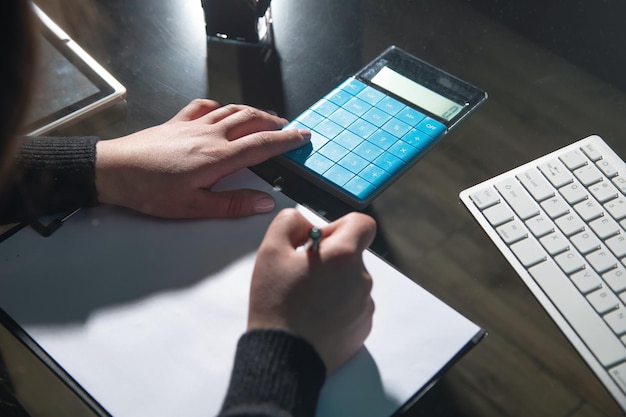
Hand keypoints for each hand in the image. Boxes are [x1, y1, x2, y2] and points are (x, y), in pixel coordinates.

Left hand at [95, 99, 309, 217]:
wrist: (113, 170)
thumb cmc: (149, 190)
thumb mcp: (193, 208)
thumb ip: (231, 204)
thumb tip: (264, 202)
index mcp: (218, 157)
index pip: (262, 145)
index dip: (286, 141)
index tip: (303, 137)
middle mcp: (210, 135)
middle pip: (251, 121)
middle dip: (275, 123)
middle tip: (289, 128)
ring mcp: (193, 125)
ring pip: (232, 110)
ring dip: (254, 112)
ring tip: (266, 118)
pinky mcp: (177, 121)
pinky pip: (204, 106)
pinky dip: (221, 106)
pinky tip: (222, 110)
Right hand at [248, 208, 376, 373]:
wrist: (284, 356)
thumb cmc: (277, 305)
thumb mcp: (270, 251)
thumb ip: (289, 222)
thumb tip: (303, 222)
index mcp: (343, 256)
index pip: (362, 224)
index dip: (339, 227)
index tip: (319, 242)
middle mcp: (362, 279)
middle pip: (352, 255)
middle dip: (330, 258)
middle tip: (302, 274)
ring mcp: (365, 305)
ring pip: (352, 281)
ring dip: (333, 283)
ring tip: (305, 299)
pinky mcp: (362, 327)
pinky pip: (353, 305)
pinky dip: (337, 306)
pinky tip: (314, 316)